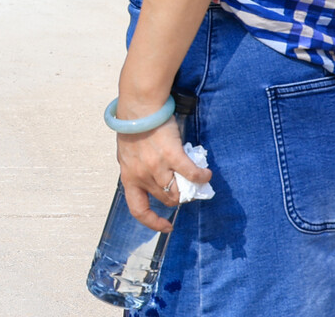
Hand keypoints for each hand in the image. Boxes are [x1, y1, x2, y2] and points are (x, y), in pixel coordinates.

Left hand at [115, 114, 208, 232]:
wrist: (139, 107)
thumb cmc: (132, 128)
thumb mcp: (128, 155)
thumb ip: (137, 169)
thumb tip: (150, 180)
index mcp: (129, 176)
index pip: (138, 209)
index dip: (152, 222)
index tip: (166, 226)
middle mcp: (142, 176)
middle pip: (165, 199)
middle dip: (176, 197)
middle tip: (185, 189)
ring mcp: (157, 167)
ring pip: (178, 191)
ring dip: (190, 189)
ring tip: (197, 183)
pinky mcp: (172, 156)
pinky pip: (191, 174)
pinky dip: (201, 176)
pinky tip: (206, 174)